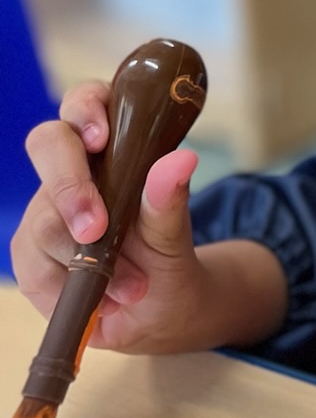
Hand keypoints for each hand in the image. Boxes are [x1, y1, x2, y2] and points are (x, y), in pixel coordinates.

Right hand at [10, 81, 286, 353]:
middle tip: (97, 229)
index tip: (103, 136)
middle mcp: (74, 171)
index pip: (86, 103)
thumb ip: (169, 202)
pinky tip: (102, 302)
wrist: (160, 314)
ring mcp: (47, 211)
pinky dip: (70, 288)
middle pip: (47, 144)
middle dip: (71, 187)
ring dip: (88, 260)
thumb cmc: (168, 263)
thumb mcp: (176, 238)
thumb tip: (182, 160)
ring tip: (132, 287)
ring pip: (42, 220)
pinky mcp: (31, 254)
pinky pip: (34, 267)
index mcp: (114, 147)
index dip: (86, 108)